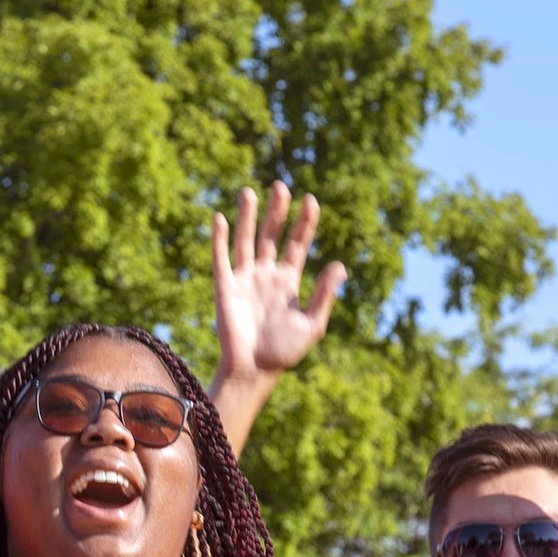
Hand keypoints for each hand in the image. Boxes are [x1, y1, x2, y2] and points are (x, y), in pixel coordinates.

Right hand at [212, 182, 345, 383]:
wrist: (253, 370)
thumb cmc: (284, 352)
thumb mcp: (313, 324)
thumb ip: (324, 294)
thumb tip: (339, 265)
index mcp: (288, 281)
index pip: (297, 243)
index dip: (305, 223)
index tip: (312, 201)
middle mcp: (266, 274)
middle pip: (272, 234)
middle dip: (277, 211)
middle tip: (282, 186)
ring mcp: (245, 279)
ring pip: (246, 240)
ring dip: (248, 217)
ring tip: (250, 192)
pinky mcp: (225, 287)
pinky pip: (221, 258)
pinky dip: (219, 238)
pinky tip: (220, 218)